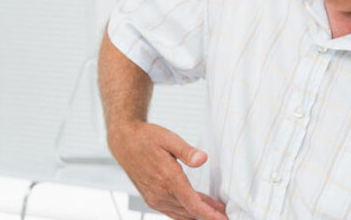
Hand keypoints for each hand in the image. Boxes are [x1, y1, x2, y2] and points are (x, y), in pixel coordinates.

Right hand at [108, 122, 226, 219]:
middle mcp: (160, 193)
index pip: (194, 205)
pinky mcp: (151, 200)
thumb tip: (202, 159)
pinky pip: (173, 212)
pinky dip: (187, 213)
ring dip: (199, 214)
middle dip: (210, 215)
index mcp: (168, 180)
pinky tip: (197, 209)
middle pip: (191, 212)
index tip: (224, 219)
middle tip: (227, 214)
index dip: (211, 215)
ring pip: (183, 214)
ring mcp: (155, 199)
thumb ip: (187, 151)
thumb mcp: (169, 139)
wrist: (124, 142)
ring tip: (216, 210)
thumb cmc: (146, 138)